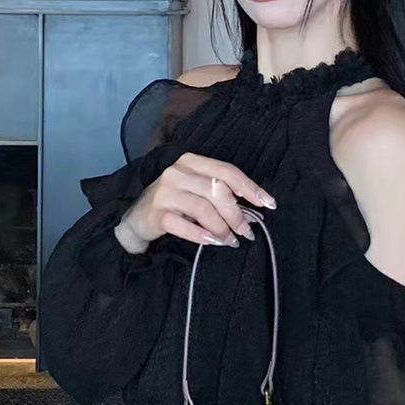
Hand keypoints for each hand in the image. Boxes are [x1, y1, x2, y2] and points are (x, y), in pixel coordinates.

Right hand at [114, 153, 276, 253]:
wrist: (136, 220)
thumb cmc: (173, 205)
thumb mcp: (195, 192)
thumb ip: (218, 194)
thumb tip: (251, 210)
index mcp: (190, 162)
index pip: (226, 171)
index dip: (250, 188)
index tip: (268, 204)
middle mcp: (177, 172)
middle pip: (217, 191)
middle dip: (236, 214)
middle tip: (246, 232)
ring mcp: (165, 192)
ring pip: (203, 209)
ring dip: (222, 228)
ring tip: (231, 241)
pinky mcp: (157, 214)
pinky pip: (184, 226)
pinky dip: (202, 236)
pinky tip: (213, 242)